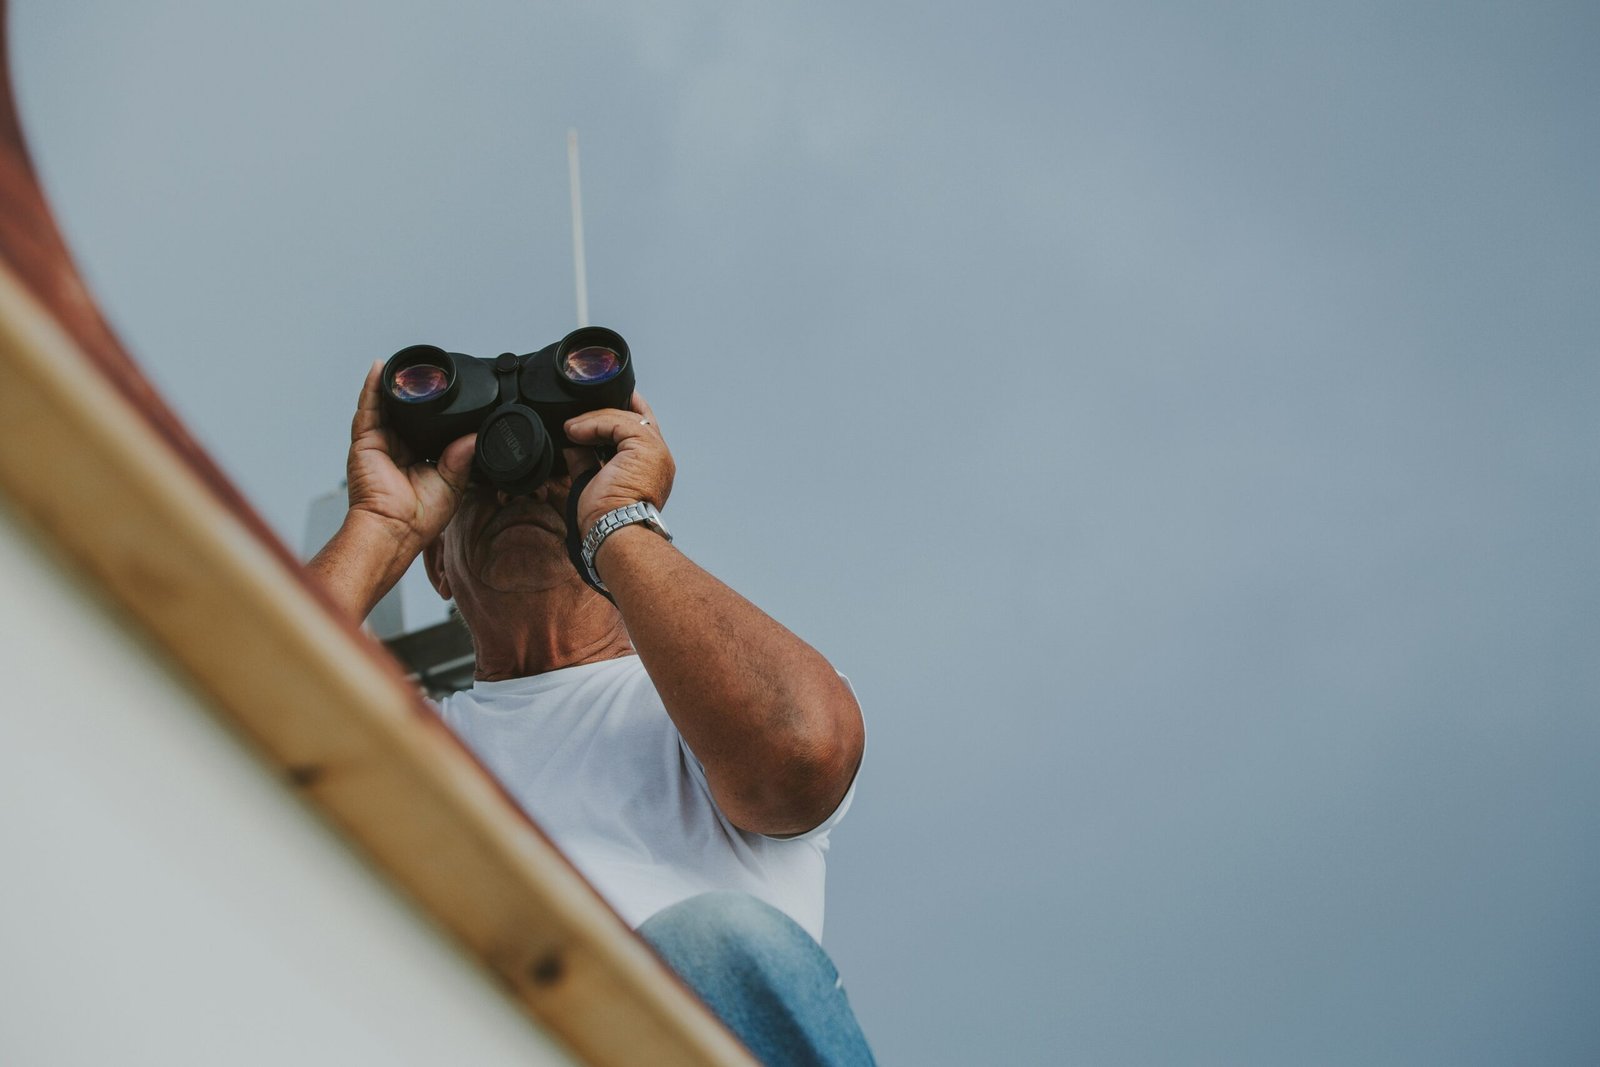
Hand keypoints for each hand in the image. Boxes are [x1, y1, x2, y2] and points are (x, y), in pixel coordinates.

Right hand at [345, 359, 476, 550]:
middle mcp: (396, 448)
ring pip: (385, 406)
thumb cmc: (419, 518)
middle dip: (411, 393)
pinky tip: (379, 369)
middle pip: (404, 413)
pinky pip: (368, 408)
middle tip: (424, 373)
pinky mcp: (365, 441)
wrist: (395, 528)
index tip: (445, 394)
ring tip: (402, 363)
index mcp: (417, 458)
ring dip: (392, 385)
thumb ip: (461, 457)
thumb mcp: (452, 484)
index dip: (432, 413)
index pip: (425, 428)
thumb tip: (475, 436)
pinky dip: (372, 387)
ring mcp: (379, 443)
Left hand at [563, 392, 675, 534]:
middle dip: (606, 411)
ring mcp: (655, 450)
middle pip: (636, 417)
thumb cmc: (606, 519)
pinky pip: (617, 422)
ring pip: (625, 418)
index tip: (593, 411)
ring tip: (570, 429)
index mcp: (652, 467)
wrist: (614, 530)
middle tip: (577, 418)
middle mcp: (659, 456)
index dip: (621, 412)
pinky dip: (593, 424)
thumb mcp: (592, 481)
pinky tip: (575, 432)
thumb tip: (572, 443)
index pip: (641, 428)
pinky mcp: (646, 446)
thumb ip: (587, 459)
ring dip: (594, 419)